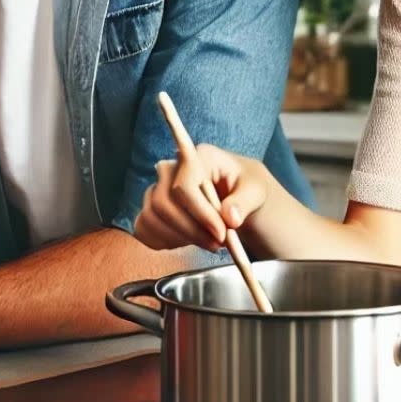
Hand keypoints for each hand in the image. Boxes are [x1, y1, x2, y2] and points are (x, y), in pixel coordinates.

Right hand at [136, 143, 265, 250]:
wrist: (237, 195)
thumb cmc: (246, 187)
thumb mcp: (256, 191)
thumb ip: (244, 202)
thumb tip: (230, 217)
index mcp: (198, 156)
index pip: (184, 185)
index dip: (200, 213)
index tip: (221, 234)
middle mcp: (172, 168)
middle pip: (163, 203)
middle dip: (190, 231)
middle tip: (217, 245)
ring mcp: (158, 187)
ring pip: (152, 217)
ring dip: (179, 238)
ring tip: (208, 243)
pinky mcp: (152, 207)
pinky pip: (144, 227)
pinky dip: (164, 240)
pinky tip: (187, 242)